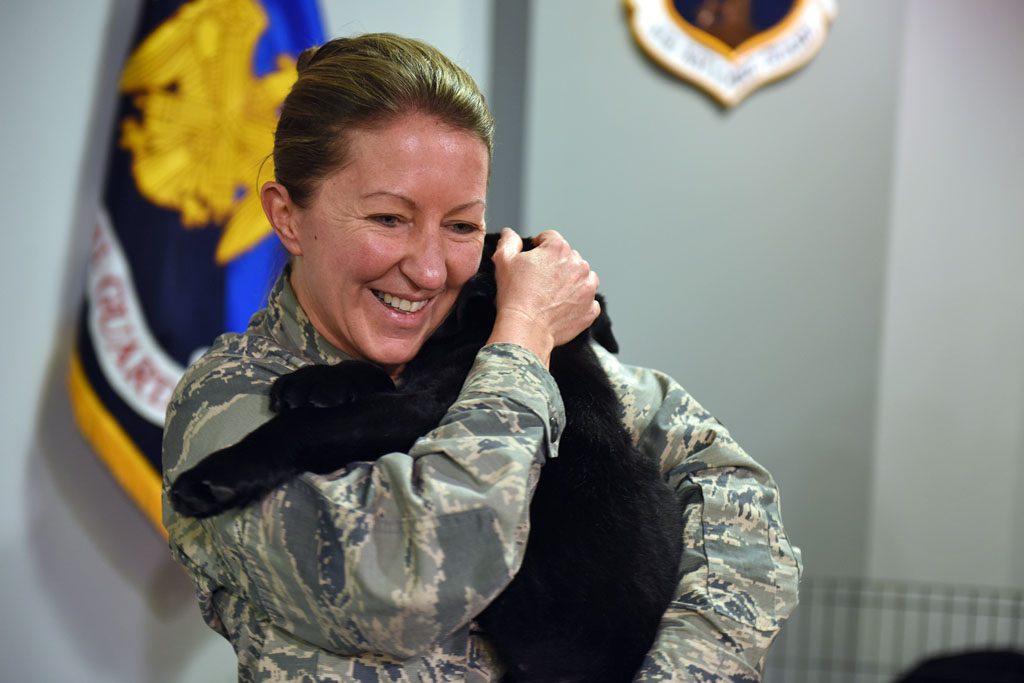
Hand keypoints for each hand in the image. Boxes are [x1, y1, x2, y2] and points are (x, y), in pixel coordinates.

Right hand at [487, 228, 599, 365]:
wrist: (526, 328)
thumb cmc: (514, 295)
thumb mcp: (503, 261)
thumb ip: (509, 242)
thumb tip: (510, 233)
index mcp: (558, 248)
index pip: (550, 238)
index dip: (538, 246)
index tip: (532, 259)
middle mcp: (578, 264)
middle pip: (568, 257)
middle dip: (556, 265)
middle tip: (539, 281)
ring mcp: (587, 287)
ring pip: (582, 277)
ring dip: (572, 282)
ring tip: (553, 294)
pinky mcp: (590, 308)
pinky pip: (588, 301)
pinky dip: (578, 303)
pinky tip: (562, 308)